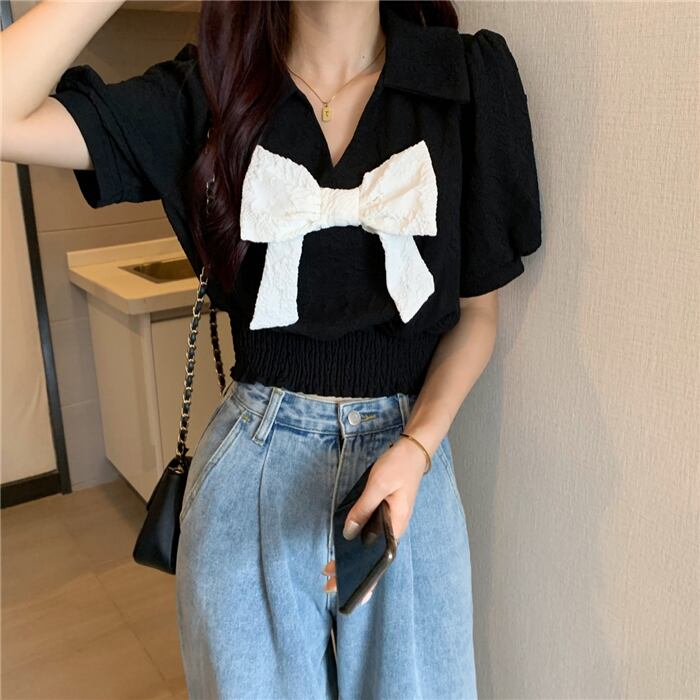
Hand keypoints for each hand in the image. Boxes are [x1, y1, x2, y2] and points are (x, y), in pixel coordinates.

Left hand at [322, 436, 427, 601]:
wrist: (413, 450)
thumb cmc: (399, 466)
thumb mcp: (377, 485)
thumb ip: (362, 509)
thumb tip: (348, 533)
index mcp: (397, 526)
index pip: (381, 562)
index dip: (367, 580)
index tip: (351, 594)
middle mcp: (396, 528)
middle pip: (373, 557)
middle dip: (352, 572)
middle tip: (328, 582)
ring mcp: (392, 521)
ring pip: (371, 546)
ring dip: (353, 557)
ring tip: (332, 568)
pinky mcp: (387, 513)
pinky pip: (372, 533)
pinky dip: (358, 541)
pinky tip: (346, 545)